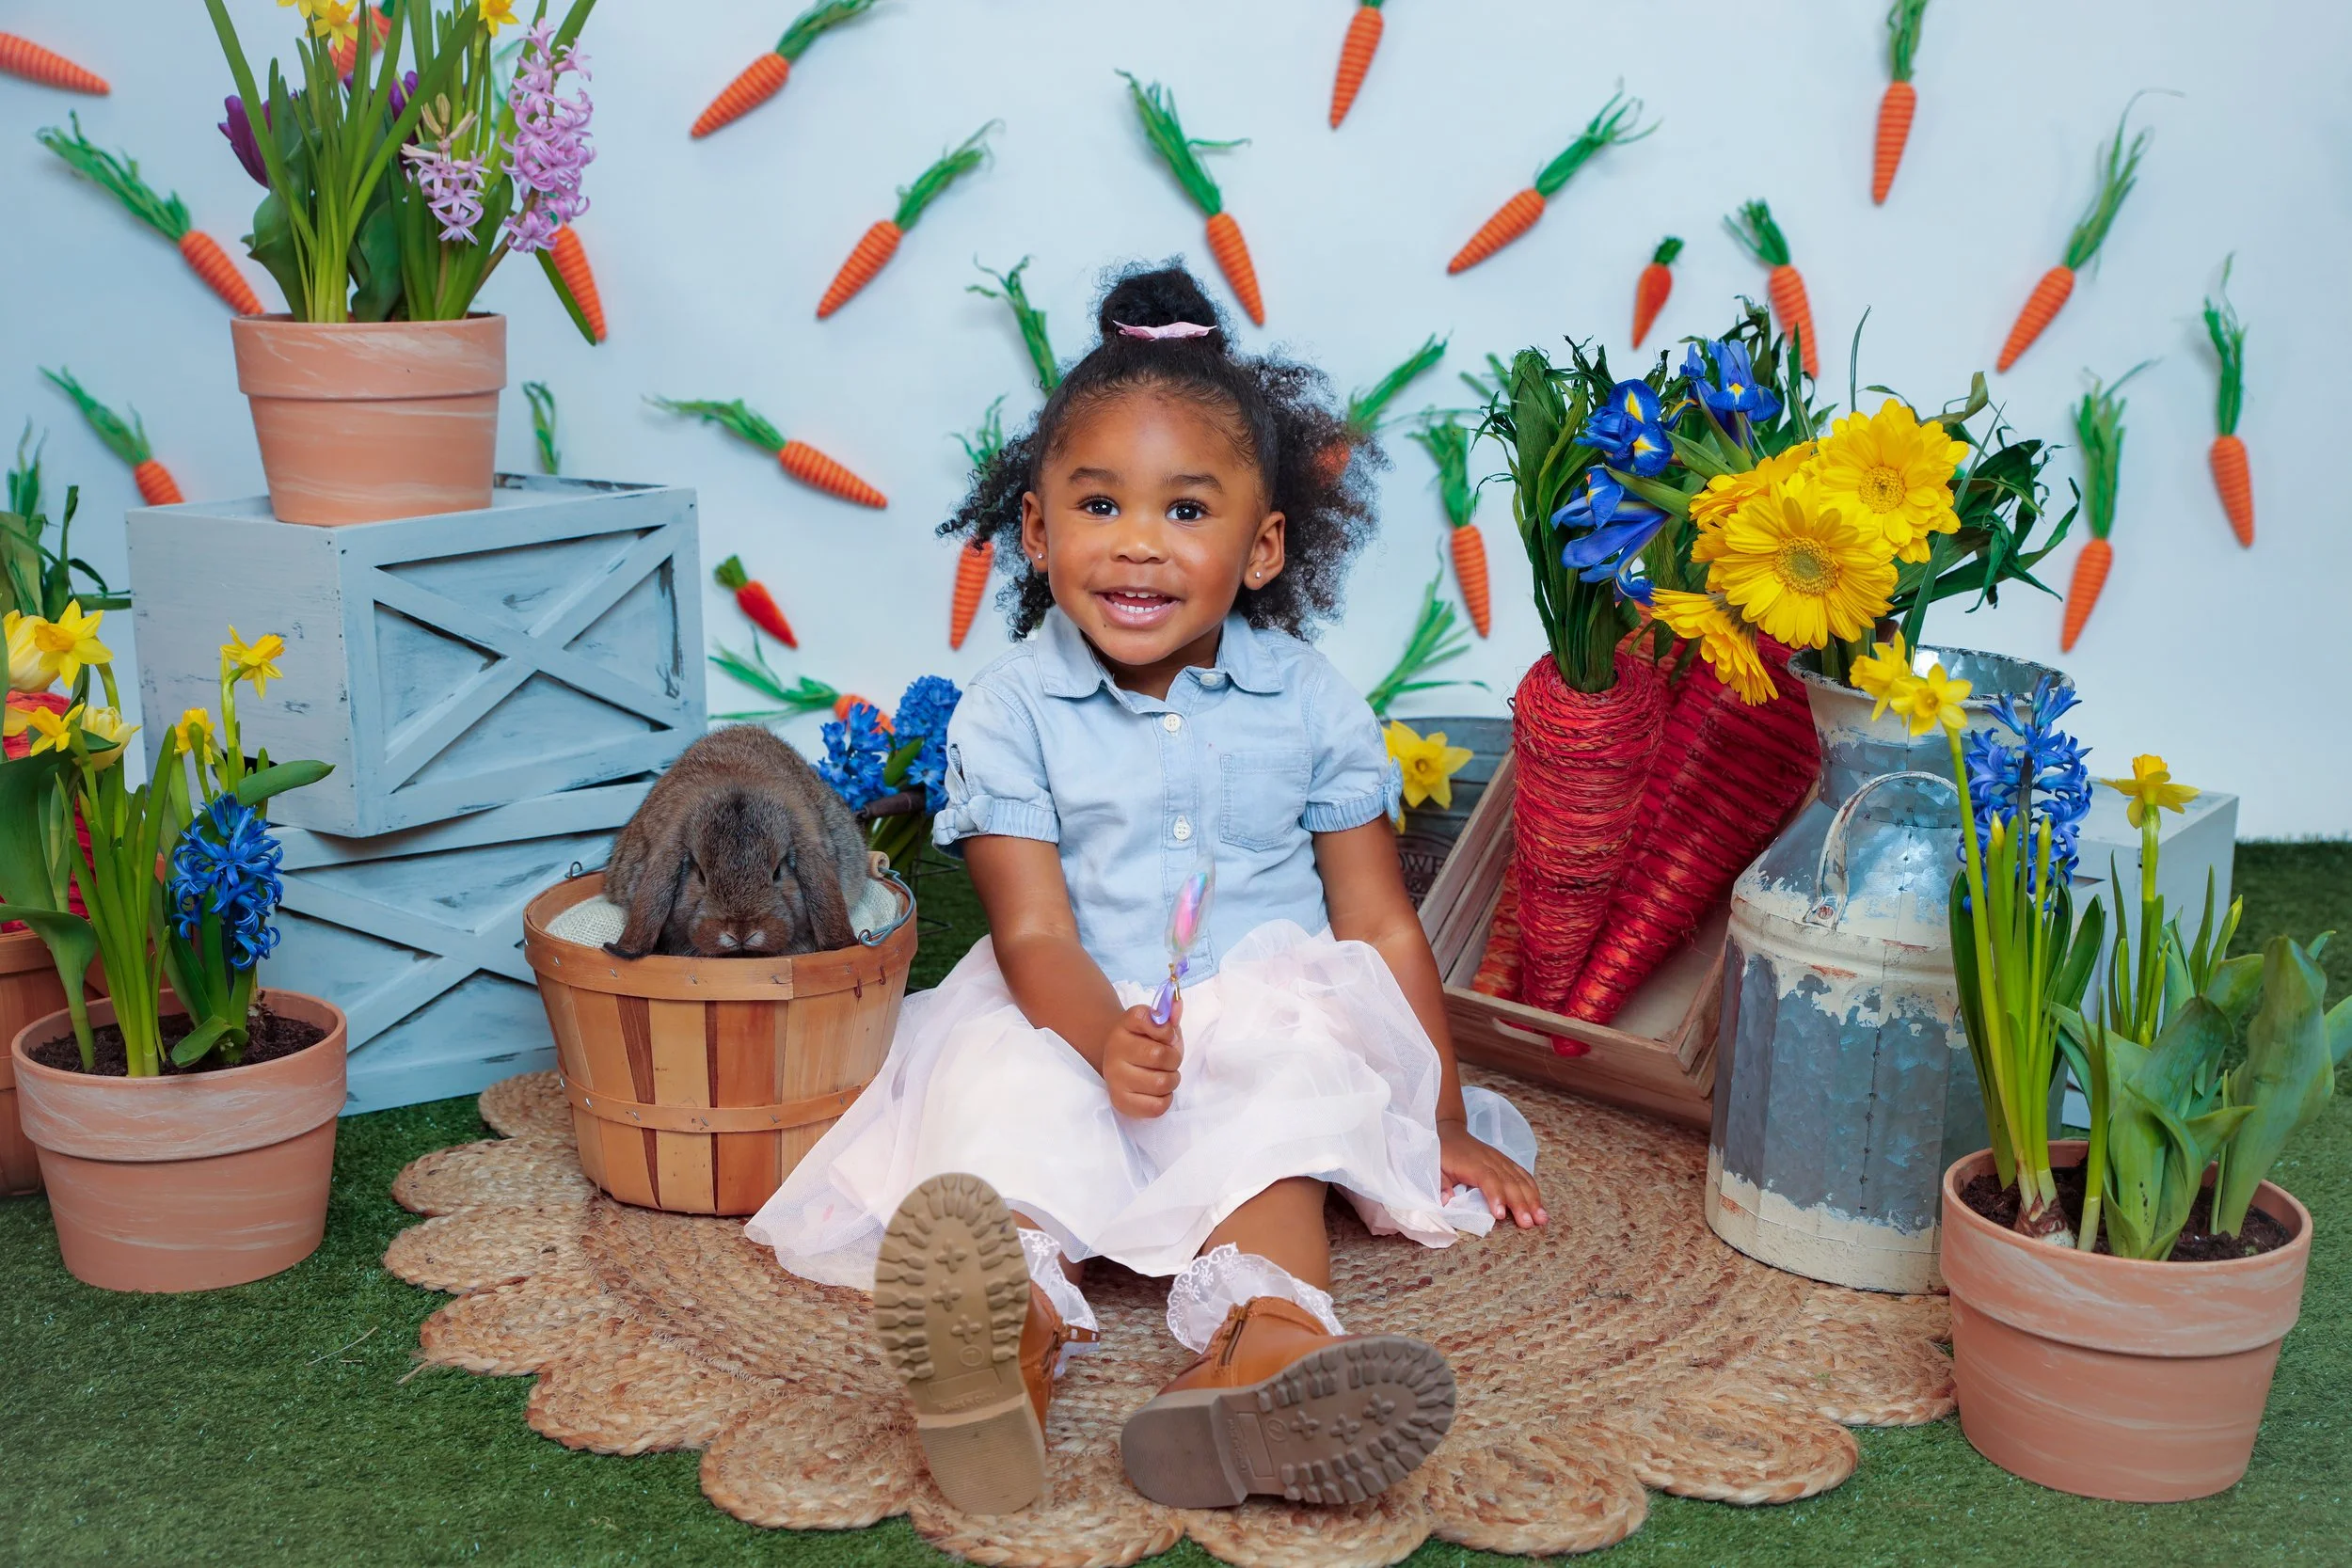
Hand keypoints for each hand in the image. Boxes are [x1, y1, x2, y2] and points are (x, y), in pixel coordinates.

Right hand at [1103, 999, 1181, 1118]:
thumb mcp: (1158, 1026)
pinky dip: (1165, 1099)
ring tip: (1164, 1075)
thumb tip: (1177, 1004)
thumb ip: (1169, 1017)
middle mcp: (1113, 1050)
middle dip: (1174, 1059)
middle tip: (1168, 1060)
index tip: (1167, 1036)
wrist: (1120, 1062)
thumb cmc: (1145, 1043)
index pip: (1151, 1021)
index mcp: (1124, 1025)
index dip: (1168, 1030)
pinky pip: (1157, 1106)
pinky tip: (1157, 1092)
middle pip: (1160, 1055)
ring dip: (1172, 1080)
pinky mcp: (1120, 1102)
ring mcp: (1114, 1078)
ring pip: (1161, 1083)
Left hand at [1439, 1120, 1546, 1228]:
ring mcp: (1501, 1160)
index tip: (1500, 1215)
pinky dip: (1533, 1189)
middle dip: (1520, 1204)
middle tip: (1528, 1224)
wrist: (1451, 1132)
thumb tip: (1446, 1202)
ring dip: (1532, 1199)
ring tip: (1541, 1218)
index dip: (1496, 1196)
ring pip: (1520, 1179)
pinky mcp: (1507, 1162)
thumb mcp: (1435, 1168)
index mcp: (1473, 1165)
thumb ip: (1441, 1185)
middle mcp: (1491, 1161)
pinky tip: (1539, 1204)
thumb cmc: (1442, 1153)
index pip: (1488, 1180)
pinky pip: (1523, 1174)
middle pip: (1509, 1182)